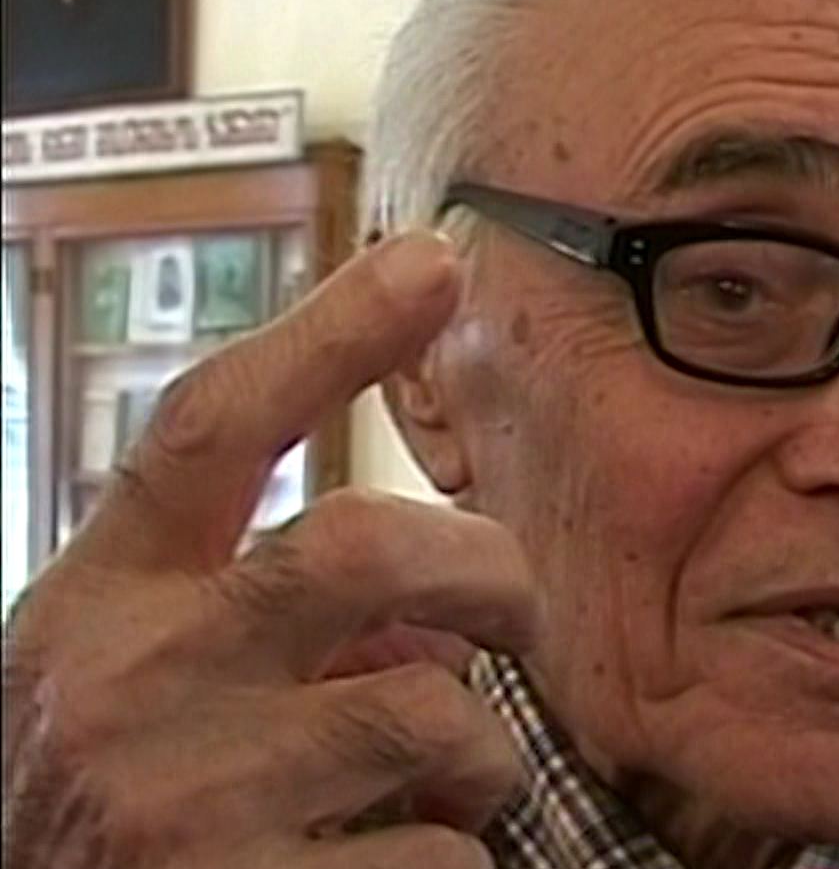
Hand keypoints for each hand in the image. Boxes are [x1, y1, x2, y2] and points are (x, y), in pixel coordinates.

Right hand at [2, 233, 539, 867]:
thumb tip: (428, 620)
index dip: (329, 334)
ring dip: (480, 759)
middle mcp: (128, 685)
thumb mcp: (131, 690)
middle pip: (364, 545)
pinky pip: (446, 857)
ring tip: (438, 793)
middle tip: (513, 614)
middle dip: (484, 569)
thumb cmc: (107, 817)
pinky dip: (458, 862)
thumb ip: (253, 619)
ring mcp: (182, 803)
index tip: (433, 258)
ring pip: (437, 715)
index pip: (210, 429)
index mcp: (97, 605)